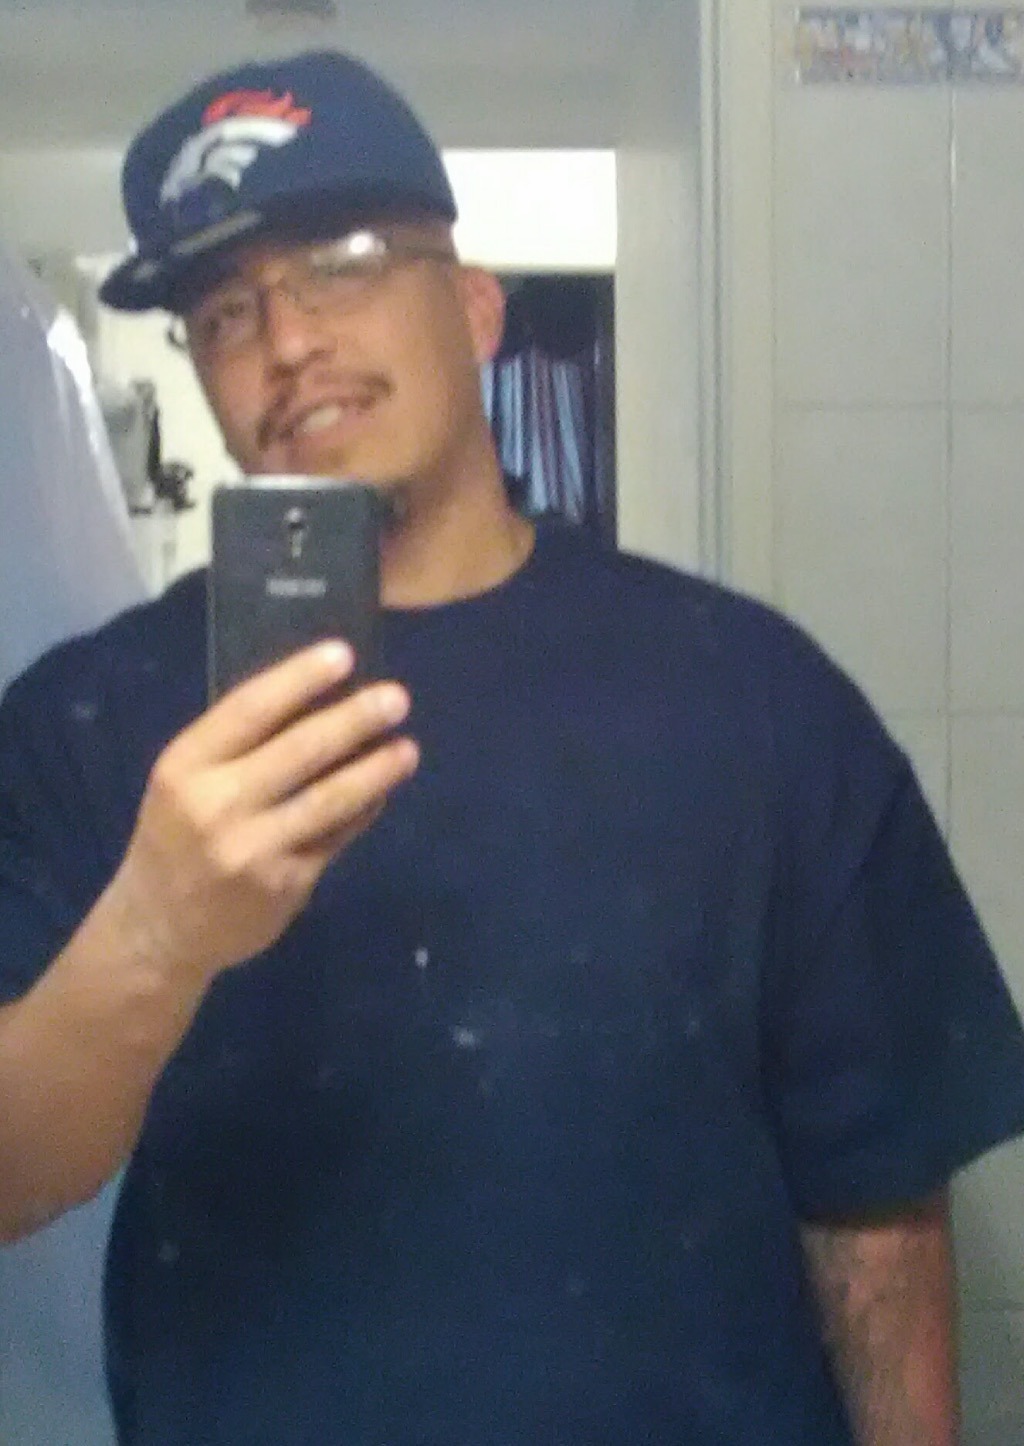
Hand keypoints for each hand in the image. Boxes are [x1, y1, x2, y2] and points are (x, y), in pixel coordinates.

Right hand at [106, 641, 417, 984]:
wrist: (160, 930)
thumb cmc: (176, 836)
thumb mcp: (184, 782)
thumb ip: (237, 746)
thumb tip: (317, 696)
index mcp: (185, 766)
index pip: (249, 709)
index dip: (299, 678)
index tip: (343, 653)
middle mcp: (217, 805)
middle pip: (299, 750)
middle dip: (354, 720)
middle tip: (396, 697)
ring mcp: (254, 849)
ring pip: (329, 799)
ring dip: (375, 770)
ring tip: (407, 748)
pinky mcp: (285, 884)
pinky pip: (336, 837)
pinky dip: (364, 811)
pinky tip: (383, 792)